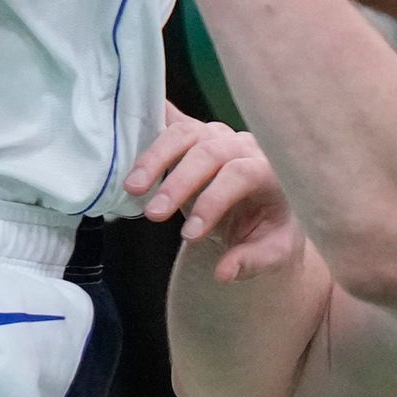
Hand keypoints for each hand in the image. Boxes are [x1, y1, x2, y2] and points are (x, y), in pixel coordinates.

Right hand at [123, 111, 304, 282]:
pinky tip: (124, 135)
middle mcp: (243, 146)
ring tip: (132, 189)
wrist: (265, 212)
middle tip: (154, 216)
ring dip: (154, 159)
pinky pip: (170, 124)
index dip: (212, 201)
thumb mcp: (272, 254)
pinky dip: (149, 127)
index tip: (189, 236)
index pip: (239, 175)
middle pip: (208, 152)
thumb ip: (251, 262)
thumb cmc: (271, 232)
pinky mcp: (195, 136)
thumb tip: (223, 272)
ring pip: (184, 133)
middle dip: (178, 184)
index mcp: (268, 171)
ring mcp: (217, 136)